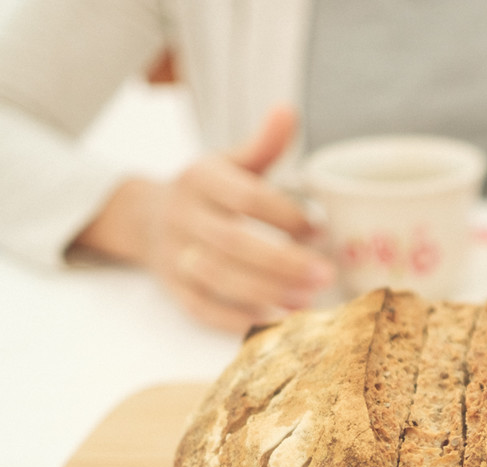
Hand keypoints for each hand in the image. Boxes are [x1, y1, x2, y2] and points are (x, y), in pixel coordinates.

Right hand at [75, 106, 335, 331]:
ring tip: (310, 302)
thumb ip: (263, 144)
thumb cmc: (207, 191)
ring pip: (218, 278)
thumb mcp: (230, 162)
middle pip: (233, 242)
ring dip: (267, 293)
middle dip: (283, 262)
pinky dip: (240, 319)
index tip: (321, 231)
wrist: (145, 220)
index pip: (245, 197)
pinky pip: (203, 309)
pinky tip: (278, 321)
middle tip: (326, 274)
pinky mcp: (173, 290)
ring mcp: (174, 255)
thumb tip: (288, 110)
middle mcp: (182, 216)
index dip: (286, 215)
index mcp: (200, 179)